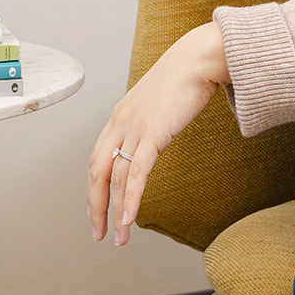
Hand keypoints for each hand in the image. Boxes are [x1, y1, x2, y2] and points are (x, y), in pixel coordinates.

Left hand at [87, 22, 227, 246]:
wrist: (200, 58)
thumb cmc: (186, 77)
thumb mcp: (160, 102)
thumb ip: (151, 121)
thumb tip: (154, 137)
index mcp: (119, 116)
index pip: (97, 159)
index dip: (94, 188)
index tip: (97, 210)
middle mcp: (120, 122)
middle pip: (97, 172)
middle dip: (95, 206)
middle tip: (98, 232)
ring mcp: (134, 127)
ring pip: (116, 178)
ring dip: (115, 212)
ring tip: (117, 237)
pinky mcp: (152, 133)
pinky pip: (136, 174)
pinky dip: (130, 200)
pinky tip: (129, 220)